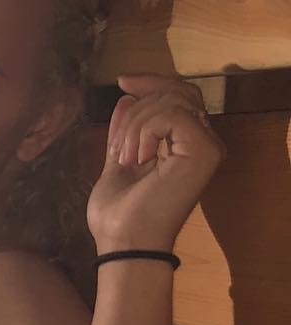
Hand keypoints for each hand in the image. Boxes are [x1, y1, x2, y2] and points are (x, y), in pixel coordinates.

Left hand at [87, 74, 223, 253]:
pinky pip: (173, 114)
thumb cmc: (119, 215)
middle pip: (179, 93)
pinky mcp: (204, 151)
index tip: (122, 82)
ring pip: (172, 101)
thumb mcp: (117, 161)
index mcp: (185, 146)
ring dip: (135, 125)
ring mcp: (207, 147)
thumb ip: (125, 131)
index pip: (178, 97)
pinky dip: (145, 129)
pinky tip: (137, 157)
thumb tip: (126, 98)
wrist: (123, 242)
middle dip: (140, 105)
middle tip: (118, 143)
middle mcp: (203, 144)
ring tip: (125, 158)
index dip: (151, 83)